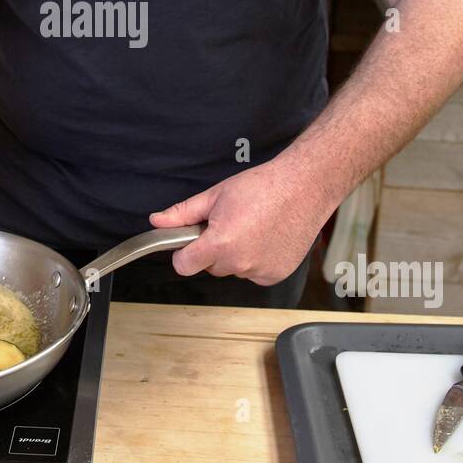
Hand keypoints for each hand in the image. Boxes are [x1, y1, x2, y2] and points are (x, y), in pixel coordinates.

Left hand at [149, 160, 326, 285]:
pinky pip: (254, 272)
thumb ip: (183, 213)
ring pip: (233, 269)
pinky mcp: (275, 275)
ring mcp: (259, 271)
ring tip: (251, 228)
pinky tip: (265, 238)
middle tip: (228, 224)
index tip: (190, 242)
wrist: (303, 187)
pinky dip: (256, 260)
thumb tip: (158, 221)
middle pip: (210, 266)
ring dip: (235, 255)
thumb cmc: (264, 187)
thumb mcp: (216, 195)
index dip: (183, 253)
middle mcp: (240, 263)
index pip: (184, 266)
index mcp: (220, 244)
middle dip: (212, 249)